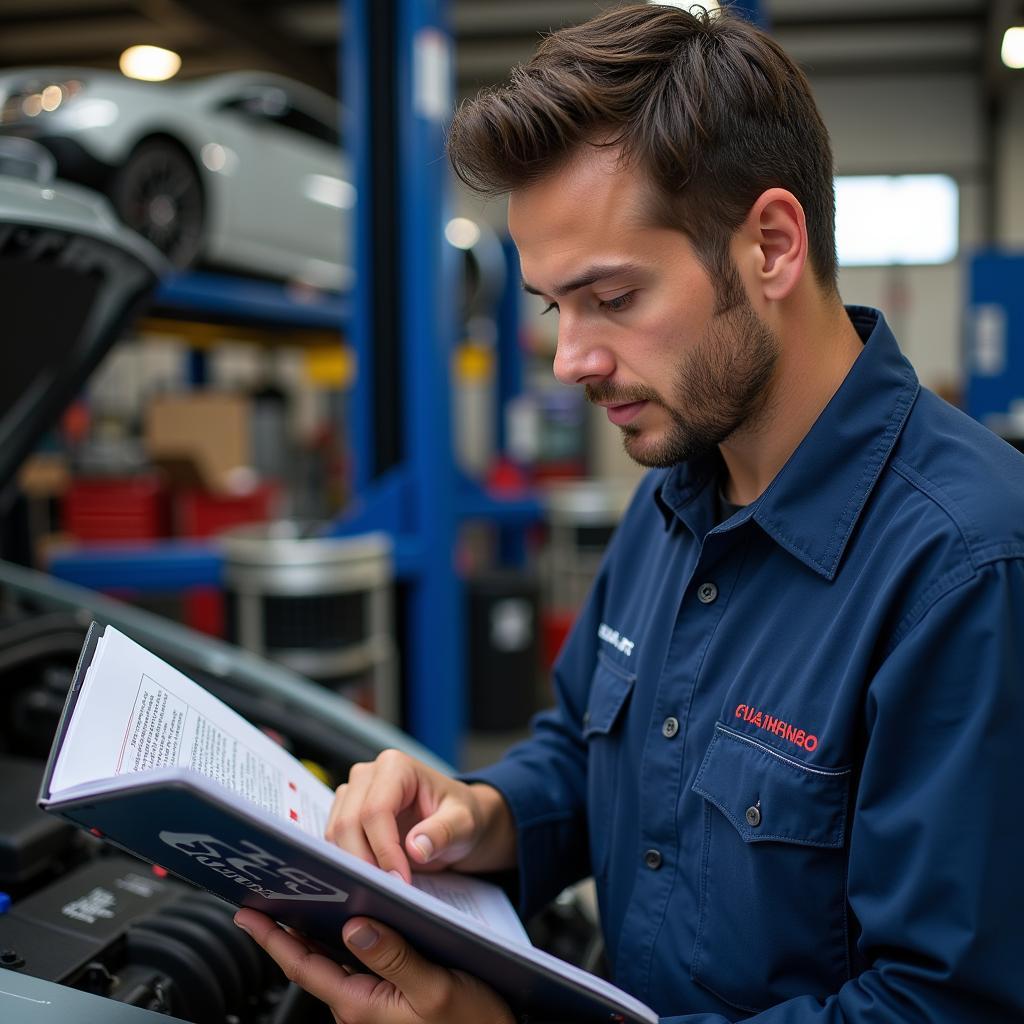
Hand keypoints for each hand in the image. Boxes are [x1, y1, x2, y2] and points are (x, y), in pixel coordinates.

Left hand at [234, 908, 514, 1023]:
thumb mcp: (436, 987)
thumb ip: (394, 958)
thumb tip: (355, 926)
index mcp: (361, 1005)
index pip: (304, 967)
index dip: (272, 939)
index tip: (247, 914)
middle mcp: (358, 1006)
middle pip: (312, 961)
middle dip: (287, 929)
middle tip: (269, 893)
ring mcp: (372, 1004)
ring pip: (334, 961)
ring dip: (315, 931)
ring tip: (302, 898)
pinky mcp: (388, 998)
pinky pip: (356, 964)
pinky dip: (344, 938)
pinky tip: (349, 917)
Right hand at [326, 749, 515, 881]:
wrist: (455, 822)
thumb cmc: (460, 815)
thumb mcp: (464, 823)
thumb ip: (443, 832)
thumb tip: (416, 848)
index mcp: (395, 766)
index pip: (375, 811)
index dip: (384, 849)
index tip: (399, 881)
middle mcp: (367, 776)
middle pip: (348, 824)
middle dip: (364, 862)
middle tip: (386, 892)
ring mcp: (352, 795)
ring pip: (335, 835)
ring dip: (353, 866)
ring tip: (379, 890)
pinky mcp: (345, 816)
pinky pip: (335, 844)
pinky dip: (348, 865)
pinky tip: (369, 883)